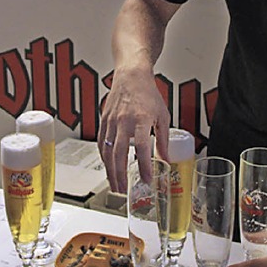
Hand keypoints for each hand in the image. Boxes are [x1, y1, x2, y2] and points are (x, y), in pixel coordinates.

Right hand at [98, 65, 169, 193]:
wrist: (131, 76)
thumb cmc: (148, 94)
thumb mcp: (162, 115)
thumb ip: (163, 139)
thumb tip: (165, 159)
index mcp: (141, 119)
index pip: (142, 148)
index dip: (144, 166)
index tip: (148, 180)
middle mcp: (124, 121)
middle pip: (119, 154)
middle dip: (121, 175)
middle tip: (125, 191)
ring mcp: (111, 121)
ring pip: (107, 151)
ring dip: (110, 171)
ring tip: (115, 185)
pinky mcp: (104, 121)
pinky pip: (101, 143)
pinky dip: (103, 158)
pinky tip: (108, 167)